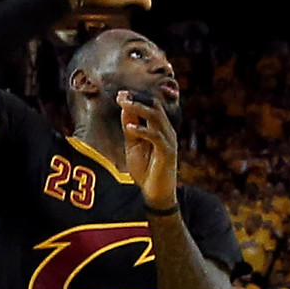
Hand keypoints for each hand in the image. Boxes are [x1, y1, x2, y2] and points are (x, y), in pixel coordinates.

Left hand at [120, 93, 179, 211]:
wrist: (156, 193)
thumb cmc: (146, 170)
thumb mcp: (134, 145)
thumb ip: (131, 128)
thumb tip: (125, 109)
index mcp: (160, 129)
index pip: (151, 107)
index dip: (137, 98)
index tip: (120, 94)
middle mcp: (167, 131)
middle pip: (155, 107)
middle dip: (138, 99)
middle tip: (122, 96)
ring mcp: (169, 141)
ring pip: (156, 117)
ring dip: (140, 109)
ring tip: (125, 104)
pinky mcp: (167, 152)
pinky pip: (156, 137)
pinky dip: (143, 131)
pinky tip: (130, 128)